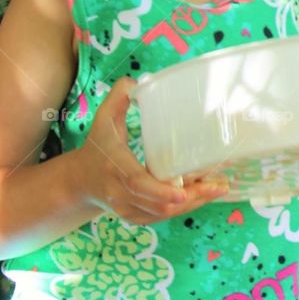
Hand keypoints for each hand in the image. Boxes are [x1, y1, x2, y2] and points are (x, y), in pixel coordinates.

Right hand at [74, 78, 229, 224]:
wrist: (80, 181)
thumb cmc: (98, 145)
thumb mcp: (103, 118)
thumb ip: (119, 97)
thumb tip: (140, 81)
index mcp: (115, 166)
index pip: (137, 183)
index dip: (160, 190)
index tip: (183, 192)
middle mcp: (120, 193)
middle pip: (157, 204)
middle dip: (190, 198)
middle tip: (218, 185)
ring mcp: (127, 208)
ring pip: (162, 214)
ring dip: (191, 205)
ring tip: (217, 188)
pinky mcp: (134, 217)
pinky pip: (160, 218)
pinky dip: (182, 210)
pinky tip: (202, 197)